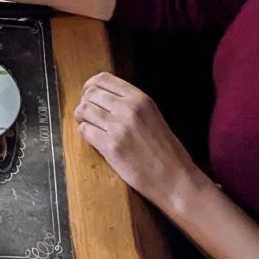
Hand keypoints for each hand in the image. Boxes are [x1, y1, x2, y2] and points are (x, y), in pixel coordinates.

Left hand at [74, 73, 204, 211]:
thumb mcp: (153, 116)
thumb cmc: (166, 151)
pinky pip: (85, 130)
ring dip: (82, 118)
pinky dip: (85, 133)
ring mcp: (119, 127)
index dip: (90, 86)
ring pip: (83, 110)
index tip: (87, 94)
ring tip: (89, 125)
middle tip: (87, 114)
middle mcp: (129, 109)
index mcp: (141, 99)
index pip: (103, 79)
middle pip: (90, 94)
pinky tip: (94, 139)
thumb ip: (131, 104)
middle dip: (84, 103)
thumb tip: (102, 96)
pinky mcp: (111, 147)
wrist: (175, 179)